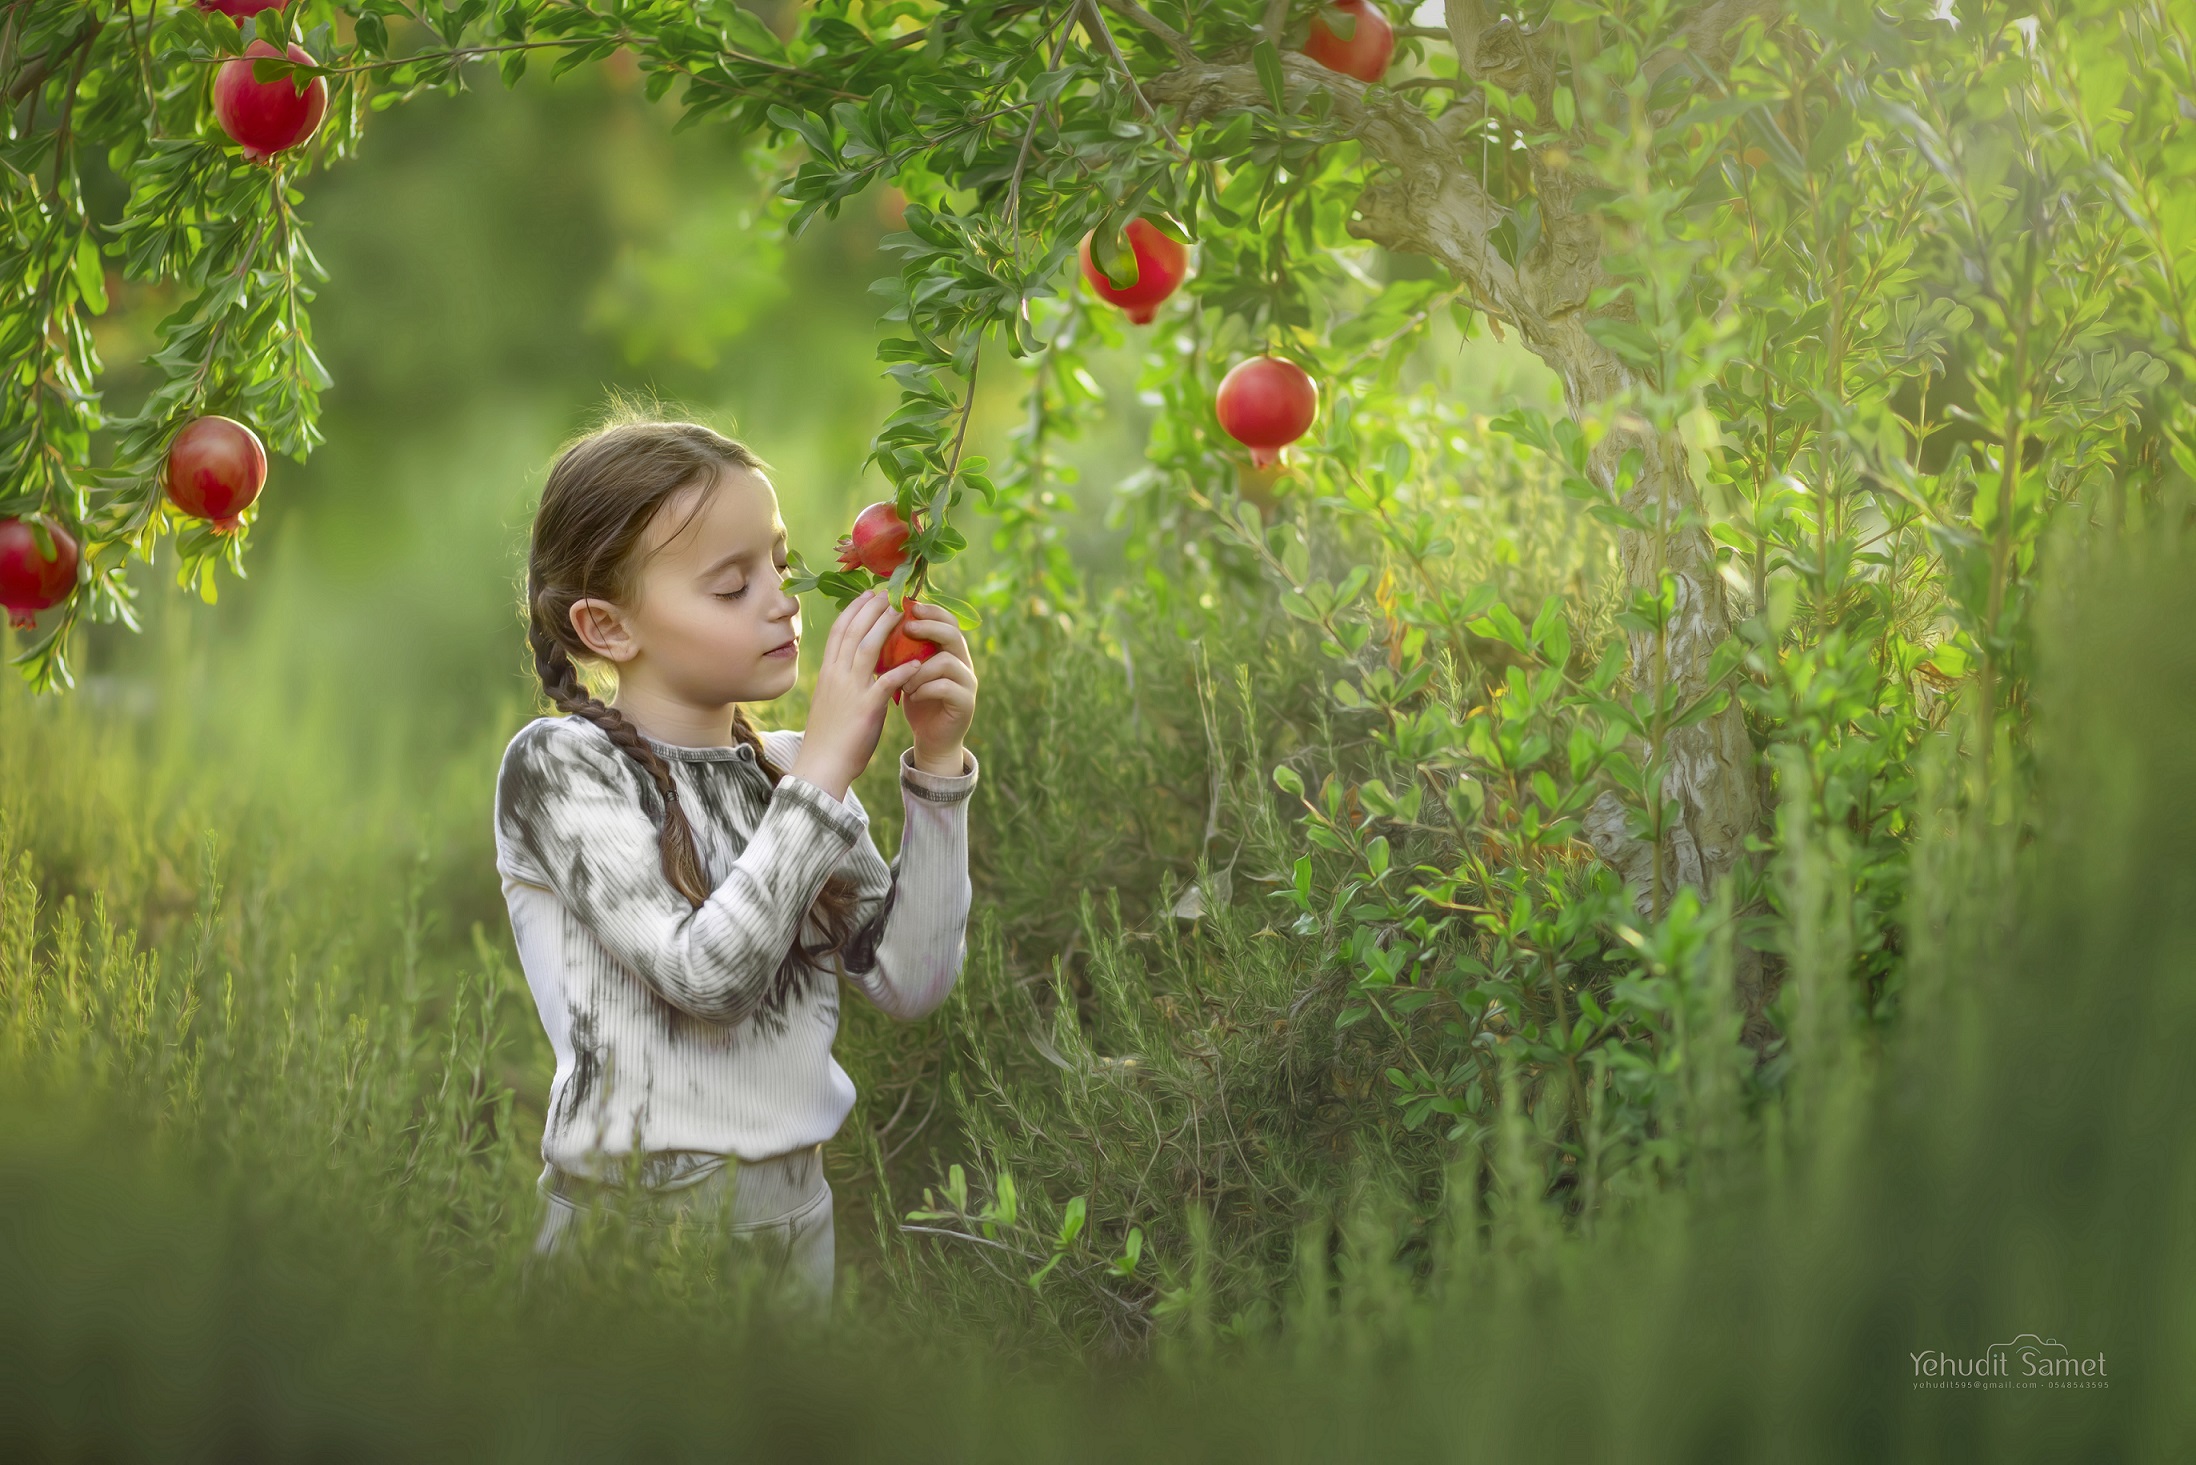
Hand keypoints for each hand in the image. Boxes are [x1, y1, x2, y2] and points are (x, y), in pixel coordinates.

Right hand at [787, 589, 926, 800]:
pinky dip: (901, 671)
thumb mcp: (832, 701)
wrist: (821, 765)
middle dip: (870, 608)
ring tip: (901, 611)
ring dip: (884, 627)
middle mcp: (836, 676)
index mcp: (828, 673)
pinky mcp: (865, 709)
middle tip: (887, 591)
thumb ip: (842, 681)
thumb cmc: (828, 736)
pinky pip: (885, 684)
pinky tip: (916, 662)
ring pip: (866, 649)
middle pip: (853, 632)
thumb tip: (851, 667)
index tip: (867, 594)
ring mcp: (850, 691)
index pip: (839, 632)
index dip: (854, 610)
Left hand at [894, 599, 977, 773]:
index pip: (946, 620)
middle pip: (952, 634)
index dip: (930, 611)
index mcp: (949, 651)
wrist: (931, 739)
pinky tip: (911, 696)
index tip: (908, 607)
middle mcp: (963, 662)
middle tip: (907, 628)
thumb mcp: (908, 671)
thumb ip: (904, 650)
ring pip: (947, 662)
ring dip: (919, 669)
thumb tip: (878, 621)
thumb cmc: (917, 701)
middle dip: (929, 628)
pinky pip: (946, 687)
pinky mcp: (965, 702)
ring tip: (903, 682)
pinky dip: (925, 689)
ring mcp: (967, 682)